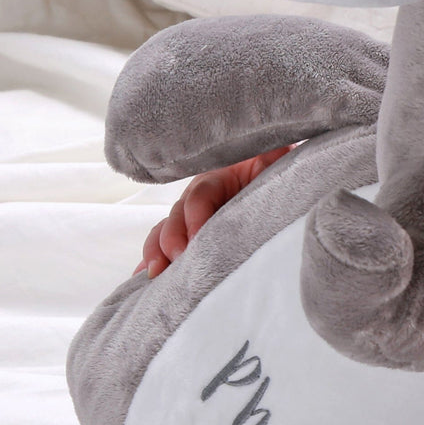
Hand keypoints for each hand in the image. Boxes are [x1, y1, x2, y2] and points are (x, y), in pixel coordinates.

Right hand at [136, 145, 292, 276]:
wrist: (276, 179)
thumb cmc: (277, 172)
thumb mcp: (276, 160)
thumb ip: (274, 156)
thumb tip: (277, 149)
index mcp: (220, 177)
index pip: (200, 195)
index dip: (196, 217)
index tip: (197, 239)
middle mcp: (199, 195)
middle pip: (177, 214)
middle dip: (173, 239)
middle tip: (180, 259)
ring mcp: (192, 215)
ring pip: (167, 230)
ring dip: (158, 251)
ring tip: (156, 271)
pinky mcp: (191, 235)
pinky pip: (166, 244)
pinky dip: (154, 259)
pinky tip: (146, 275)